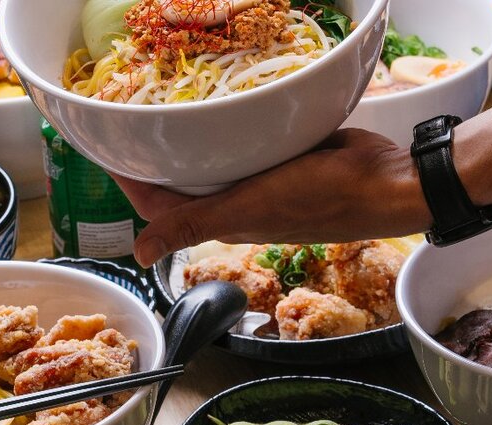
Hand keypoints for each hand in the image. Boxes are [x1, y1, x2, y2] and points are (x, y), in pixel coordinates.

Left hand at [113, 128, 431, 266]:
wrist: (384, 180)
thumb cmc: (319, 199)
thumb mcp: (250, 209)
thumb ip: (194, 225)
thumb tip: (140, 254)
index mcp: (221, 218)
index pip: (160, 205)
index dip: (130, 181)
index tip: (107, 147)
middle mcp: (236, 201)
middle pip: (182, 182)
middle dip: (154, 156)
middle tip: (130, 114)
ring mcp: (260, 178)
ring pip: (213, 160)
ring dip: (188, 139)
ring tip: (164, 103)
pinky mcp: (282, 154)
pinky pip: (244, 141)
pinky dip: (227, 127)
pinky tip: (219, 104)